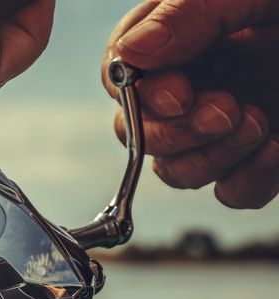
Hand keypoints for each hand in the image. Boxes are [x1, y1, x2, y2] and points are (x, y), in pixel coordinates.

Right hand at [105, 0, 278, 208]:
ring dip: (207, 158)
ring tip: (256, 123)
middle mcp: (206, 76)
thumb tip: (130, 54)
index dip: (136, 91)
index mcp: (193, 28)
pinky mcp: (271, 157)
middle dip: (171, 132)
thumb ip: (190, 12)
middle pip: (137, 130)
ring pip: (176, 170)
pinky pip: (232, 193)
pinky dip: (248, 180)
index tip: (179, 91)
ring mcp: (235, 121)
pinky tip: (278, 148)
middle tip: (223, 110)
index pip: (122, 70)